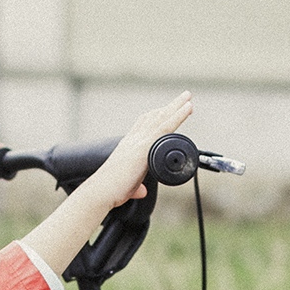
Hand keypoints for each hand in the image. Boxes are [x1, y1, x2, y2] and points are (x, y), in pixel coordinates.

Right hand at [83, 91, 194, 208]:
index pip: (143, 124)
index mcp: (128, 145)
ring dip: (176, 106)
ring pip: (161, 118)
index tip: (166, 109)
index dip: (156, 115)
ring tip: (188, 97)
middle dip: (169, 107)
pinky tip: (187, 108)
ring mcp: (139, 141)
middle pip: (153, 116)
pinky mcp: (145, 146)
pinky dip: (177, 116)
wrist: (102, 190)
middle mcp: (133, 139)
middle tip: (184, 97)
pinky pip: (165, 126)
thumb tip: (142, 191)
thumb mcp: (128, 186)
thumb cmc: (111, 189)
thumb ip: (137, 187)